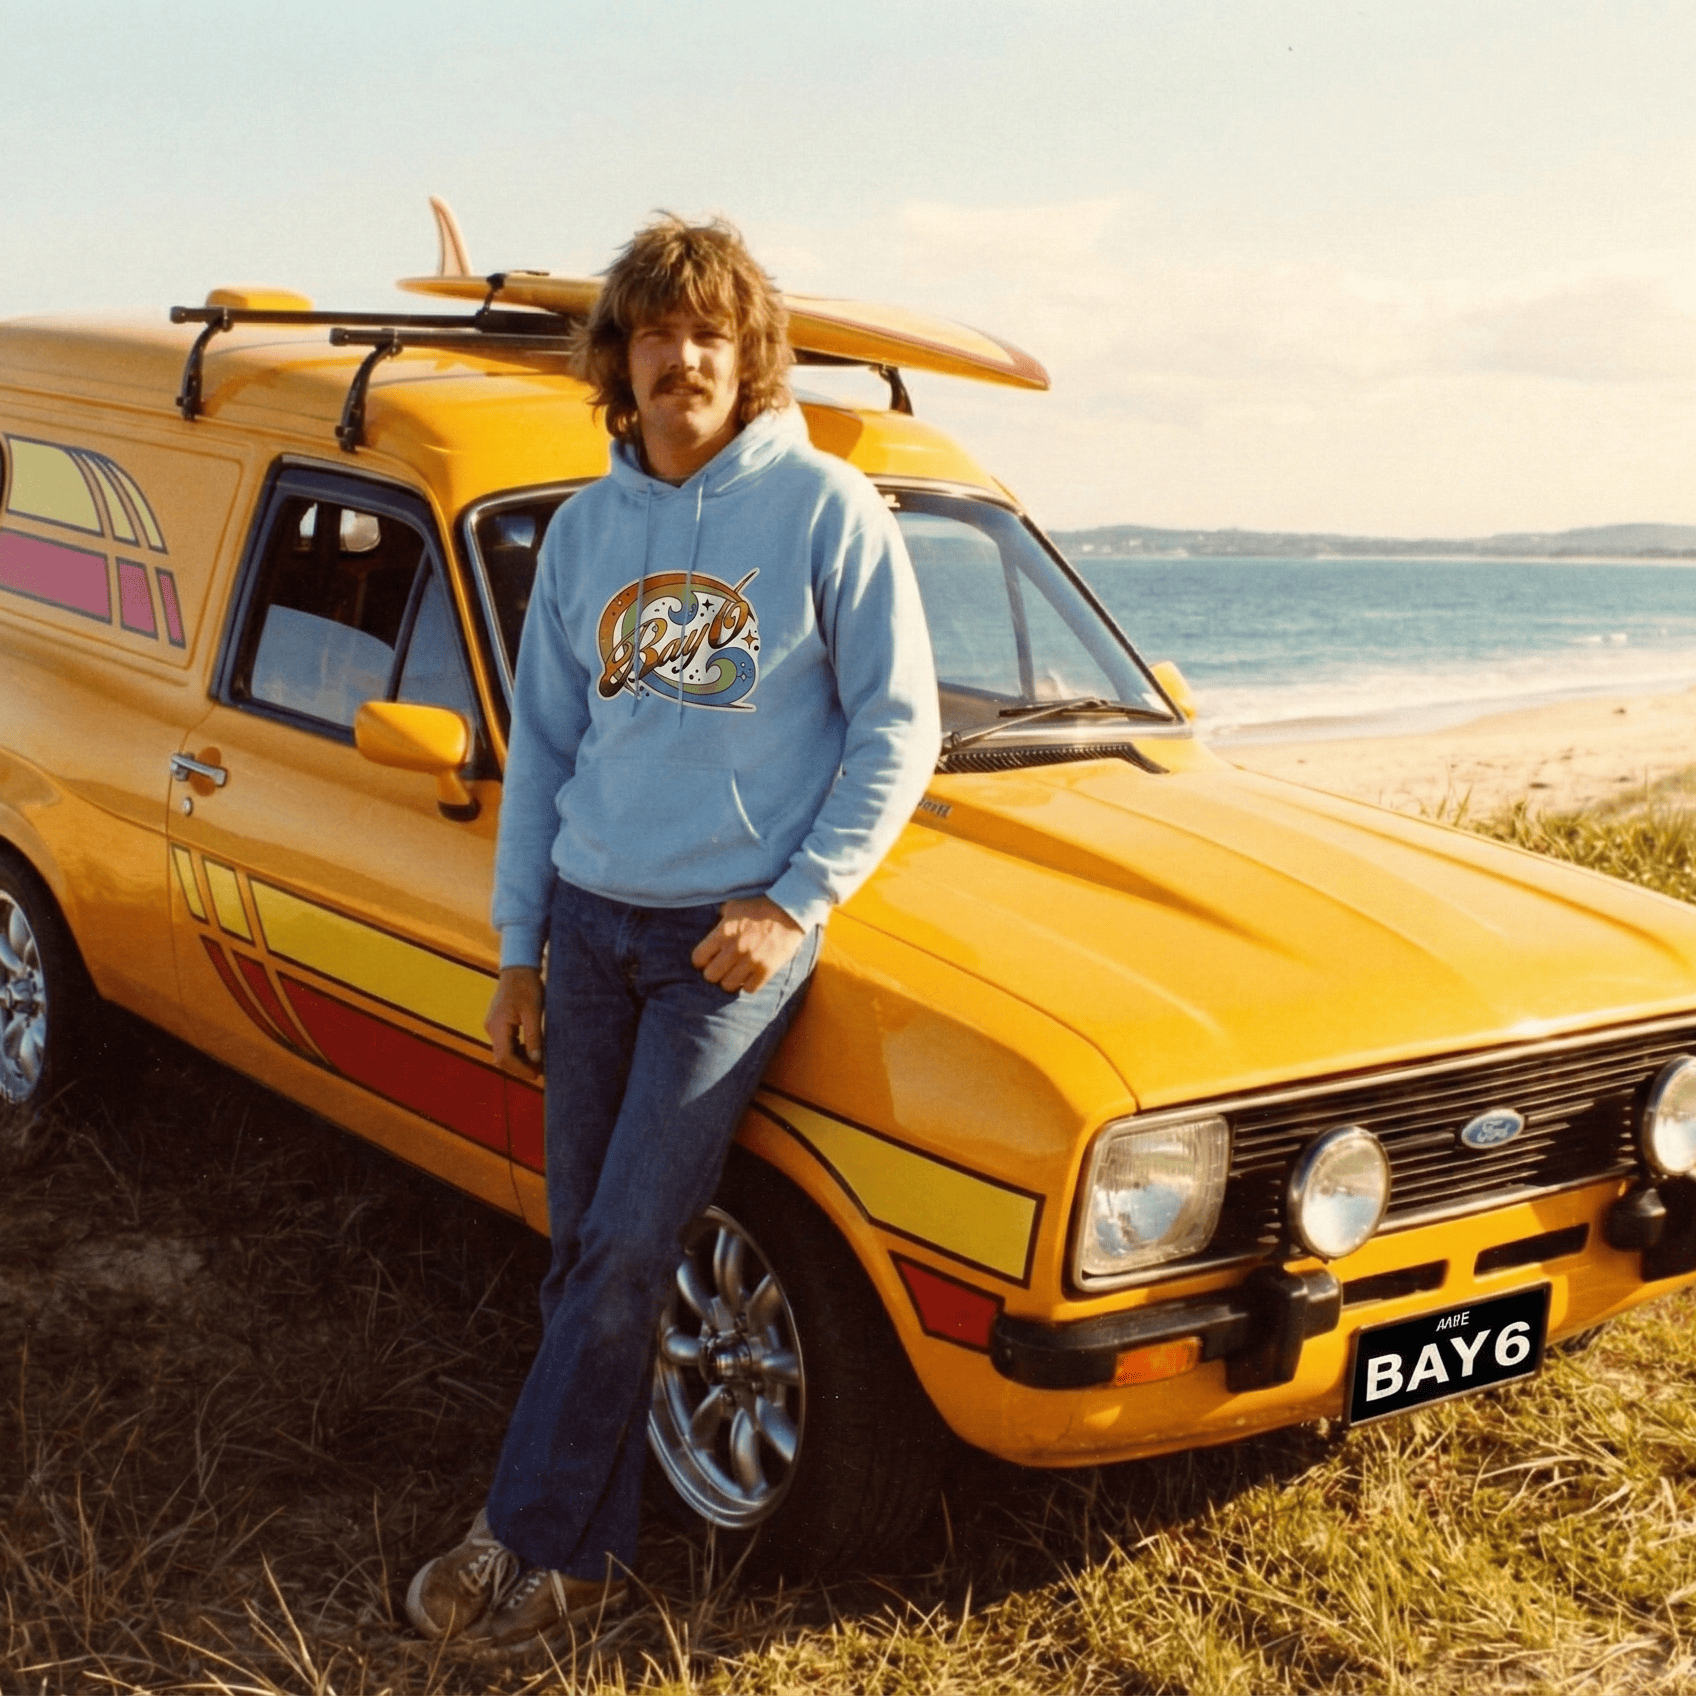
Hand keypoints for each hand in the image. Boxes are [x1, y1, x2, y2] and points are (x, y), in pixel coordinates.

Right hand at [486, 966, 543, 1078]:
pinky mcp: (499, 1023)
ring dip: (520, 1060)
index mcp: (498, 1026)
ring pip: (504, 1052)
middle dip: (520, 1067)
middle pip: (502, 1058)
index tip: (536, 1074)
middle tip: (541, 1071)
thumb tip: (536, 1060)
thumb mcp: (533, 1011)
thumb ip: (534, 1036)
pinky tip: (532, 1050)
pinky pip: (506, 1043)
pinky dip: (518, 1050)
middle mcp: (492, 1028)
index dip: (520, 1069)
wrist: (518, 968)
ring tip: (539, 1062)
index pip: (504, 1057)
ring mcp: (494, 1026)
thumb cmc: (527, 986)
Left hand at [691, 896, 805, 993]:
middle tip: (721, 969)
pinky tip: (750, 977)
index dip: (701, 961)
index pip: (698, 958)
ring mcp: (751, 960)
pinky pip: (749, 989)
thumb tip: (715, 920)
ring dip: (730, 981)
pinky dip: (748, 985)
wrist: (791, 911)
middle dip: (714, 973)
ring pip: (728, 985)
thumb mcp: (736, 906)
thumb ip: (722, 916)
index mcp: (724, 932)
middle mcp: (735, 948)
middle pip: (711, 976)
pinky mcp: (767, 969)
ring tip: (735, 974)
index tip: (707, 960)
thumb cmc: (761, 907)